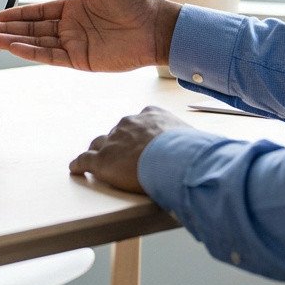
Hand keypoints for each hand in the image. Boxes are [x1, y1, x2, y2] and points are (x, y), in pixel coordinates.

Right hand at [0, 0, 180, 71]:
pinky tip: (15, 48)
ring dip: (13, 41)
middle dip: (8, 29)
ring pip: (37, 44)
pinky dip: (32, 53)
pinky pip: (51, 57)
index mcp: (75, 7)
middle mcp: (71, 27)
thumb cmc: (138, 0)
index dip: (19, 13)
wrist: (158, 27)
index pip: (39, 11)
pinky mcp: (81, 60)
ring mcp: (75, 44)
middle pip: (32, 29)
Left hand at [69, 106, 192, 192]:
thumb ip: (192, 143)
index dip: (138, 134)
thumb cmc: (191, 151)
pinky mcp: (102, 160)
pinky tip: (76, 169)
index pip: (139, 122)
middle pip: (117, 132)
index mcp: (150, 115)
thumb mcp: (194, 140)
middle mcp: (128, 123)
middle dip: (119, 143)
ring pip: (99, 144)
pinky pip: (84, 161)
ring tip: (97, 159)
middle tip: (122, 156)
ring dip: (99, 152)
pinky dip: (79, 165)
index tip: (140, 142)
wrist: (176, 158)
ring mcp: (113, 141)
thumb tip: (209, 153)